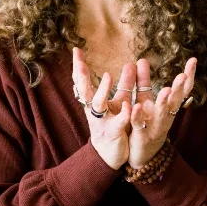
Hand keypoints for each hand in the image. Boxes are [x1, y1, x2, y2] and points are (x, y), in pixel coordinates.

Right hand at [72, 47, 135, 170]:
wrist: (110, 155)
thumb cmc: (113, 125)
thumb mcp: (120, 102)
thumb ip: (125, 83)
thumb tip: (130, 63)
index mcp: (94, 102)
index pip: (84, 81)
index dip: (79, 66)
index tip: (76, 50)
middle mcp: (94, 110)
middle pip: (84, 91)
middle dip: (81, 76)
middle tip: (78, 61)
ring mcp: (102, 121)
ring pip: (98, 105)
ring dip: (102, 90)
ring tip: (108, 76)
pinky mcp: (113, 133)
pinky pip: (118, 122)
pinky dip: (123, 114)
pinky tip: (128, 106)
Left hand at [128, 57, 196, 169]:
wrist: (141, 155)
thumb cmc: (145, 123)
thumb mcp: (144, 100)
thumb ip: (143, 81)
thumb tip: (143, 59)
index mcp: (168, 107)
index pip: (182, 91)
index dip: (189, 77)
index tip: (193, 61)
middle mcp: (166, 116)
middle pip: (175, 101)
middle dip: (179, 89)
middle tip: (183, 75)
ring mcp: (155, 127)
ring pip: (162, 114)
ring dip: (164, 102)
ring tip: (166, 90)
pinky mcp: (141, 135)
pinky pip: (139, 124)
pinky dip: (138, 116)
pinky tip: (136, 107)